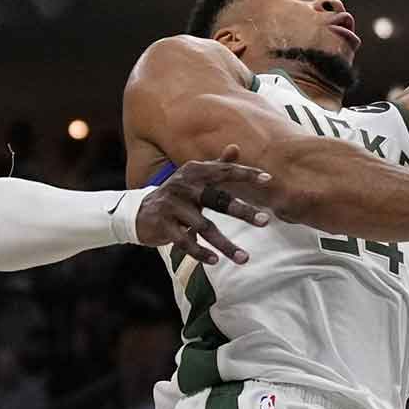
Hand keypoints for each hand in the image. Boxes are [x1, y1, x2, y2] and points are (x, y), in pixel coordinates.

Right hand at [139, 144, 274, 264]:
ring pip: (204, 227)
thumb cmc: (178, 194)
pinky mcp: (163, 225)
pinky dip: (200, 252)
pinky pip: (184, 241)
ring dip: (225, 244)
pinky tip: (214, 261)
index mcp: (194, 172)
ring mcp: (172, 206)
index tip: (269, 180)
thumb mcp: (194, 177)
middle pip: (218, 199)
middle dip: (242, 211)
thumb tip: (236, 147)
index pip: (224, 171)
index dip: (246, 174)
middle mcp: (184, 186)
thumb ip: (217, 165)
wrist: (139, 211)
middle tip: (265, 221)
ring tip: (244, 258)